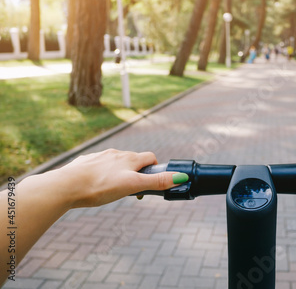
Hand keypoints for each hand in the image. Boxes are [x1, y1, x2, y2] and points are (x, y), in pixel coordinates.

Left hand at [51, 149, 186, 207]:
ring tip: (112, 190)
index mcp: (129, 158)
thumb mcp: (133, 186)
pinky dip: (100, 173)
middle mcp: (115, 153)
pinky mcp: (84, 162)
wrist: (66, 186)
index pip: (150, 157)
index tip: (152, 181)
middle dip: (136, 172)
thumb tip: (181, 176)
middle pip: (132, 160)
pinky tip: (94, 185)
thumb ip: (156, 182)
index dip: (155, 167)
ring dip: (118, 172)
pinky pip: (97, 165)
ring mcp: (99, 157)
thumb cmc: (100, 186)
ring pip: (114, 162)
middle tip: (132, 190)